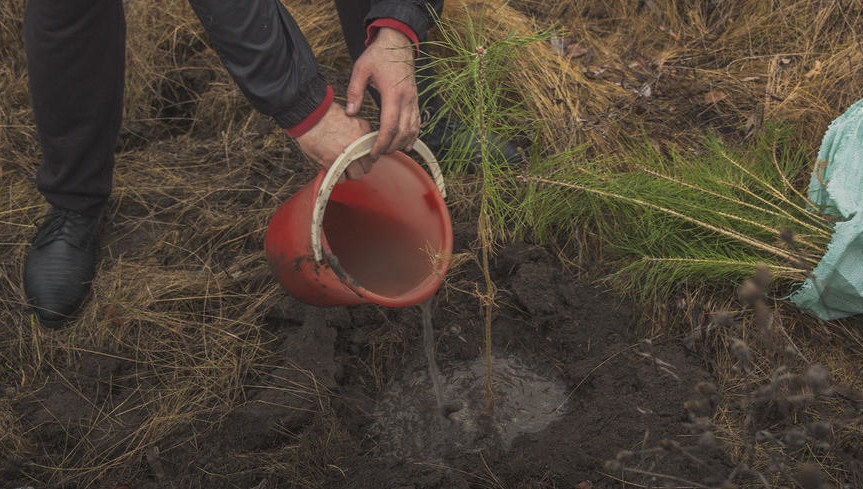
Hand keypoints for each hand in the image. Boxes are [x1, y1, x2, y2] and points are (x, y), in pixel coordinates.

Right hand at [295, 102, 372, 180]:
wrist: (309, 115)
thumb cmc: (326, 114)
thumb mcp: (351, 118)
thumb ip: (360, 130)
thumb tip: (362, 141)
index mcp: (363, 134)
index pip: (373, 154)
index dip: (365, 156)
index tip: (359, 156)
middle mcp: (358, 146)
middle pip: (367, 167)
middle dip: (359, 166)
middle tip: (350, 163)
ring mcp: (346, 156)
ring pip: (356, 175)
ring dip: (350, 173)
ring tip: (343, 167)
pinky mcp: (332, 163)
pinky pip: (341, 179)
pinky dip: (338, 177)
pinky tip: (334, 170)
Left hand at [346, 27, 418, 159]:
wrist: (398, 43)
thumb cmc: (379, 55)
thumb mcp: (361, 69)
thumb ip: (354, 92)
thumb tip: (350, 114)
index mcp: (393, 93)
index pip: (389, 126)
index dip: (381, 143)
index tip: (372, 152)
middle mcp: (407, 99)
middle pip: (402, 132)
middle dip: (390, 147)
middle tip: (377, 155)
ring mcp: (414, 100)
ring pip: (412, 130)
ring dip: (401, 143)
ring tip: (388, 150)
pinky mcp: (416, 100)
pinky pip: (417, 122)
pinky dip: (412, 136)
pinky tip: (406, 144)